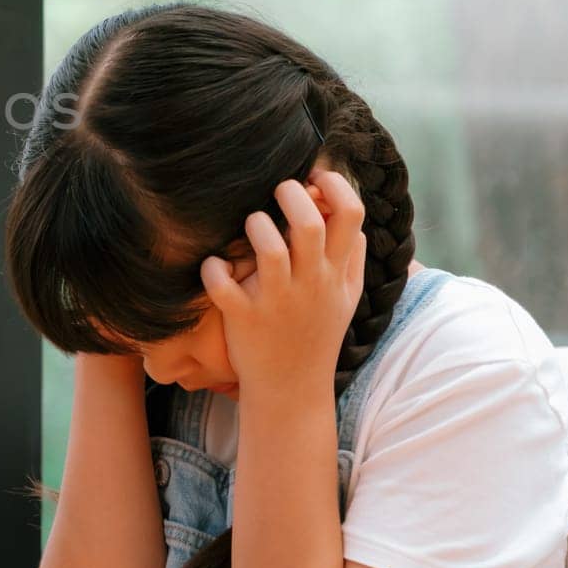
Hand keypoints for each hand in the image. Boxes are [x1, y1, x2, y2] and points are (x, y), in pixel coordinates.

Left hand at [199, 170, 365, 397]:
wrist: (291, 391)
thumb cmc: (316, 335)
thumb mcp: (346, 299)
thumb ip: (353, 258)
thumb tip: (353, 220)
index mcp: (335, 274)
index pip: (352, 216)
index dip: (334, 185)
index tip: (314, 176)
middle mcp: (310, 284)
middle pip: (309, 224)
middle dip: (290, 194)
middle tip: (277, 189)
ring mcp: (277, 302)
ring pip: (268, 249)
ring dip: (255, 225)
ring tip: (251, 225)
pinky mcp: (244, 319)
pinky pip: (224, 285)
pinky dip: (214, 269)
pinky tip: (216, 266)